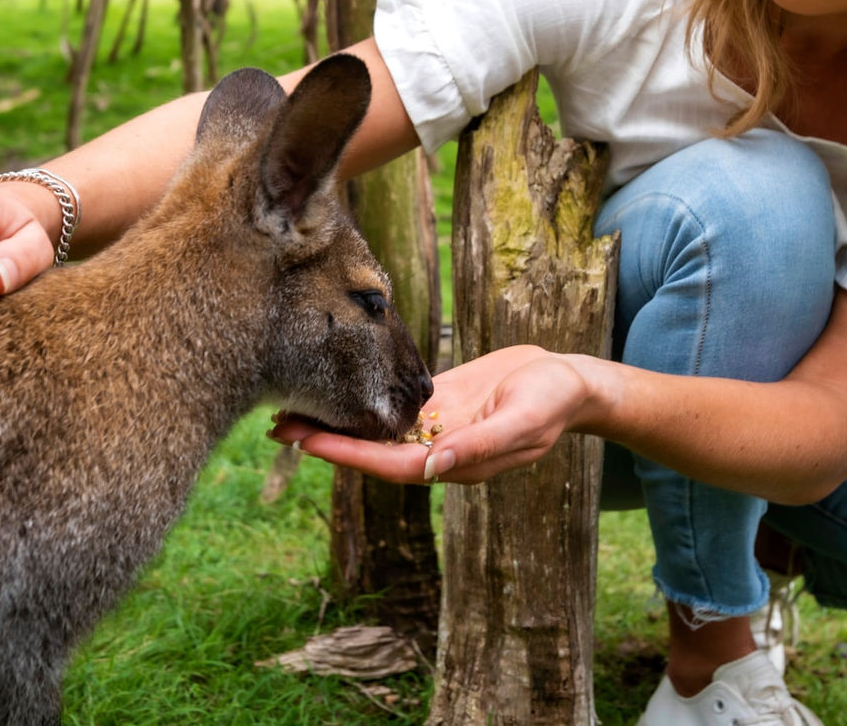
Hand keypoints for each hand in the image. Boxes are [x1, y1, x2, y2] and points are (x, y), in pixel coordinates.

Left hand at [269, 344, 601, 484]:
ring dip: (334, 422)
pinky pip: (389, 407)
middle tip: (276, 425)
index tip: (308, 442)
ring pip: (374, 430)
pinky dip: (358, 400)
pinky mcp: (437, 404)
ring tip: (288, 411)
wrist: (570, 380)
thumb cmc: (552, 401)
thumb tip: (436, 467)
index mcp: (455, 461)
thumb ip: (482, 444)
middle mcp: (437, 450)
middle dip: (326, 440)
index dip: (348, 455)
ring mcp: (435, 427)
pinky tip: (329, 389)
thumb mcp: (524, 420)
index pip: (389, 465)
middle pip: (371, 451)